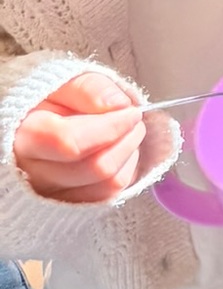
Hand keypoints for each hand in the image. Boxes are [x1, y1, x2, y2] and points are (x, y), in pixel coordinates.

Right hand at [13, 73, 145, 203]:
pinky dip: (125, 171)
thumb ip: (89, 88)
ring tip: (128, 132)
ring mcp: (51, 195)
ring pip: (108, 184)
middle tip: (134, 118)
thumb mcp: (64, 82)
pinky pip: (110, 196)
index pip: (70, 141)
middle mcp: (33, 173)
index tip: (131, 111)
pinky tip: (119, 151)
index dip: (110, 127)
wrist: (34, 123)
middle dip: (128, 138)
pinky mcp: (71, 205)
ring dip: (131, 154)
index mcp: (24, 137)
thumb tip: (118, 104)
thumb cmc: (50, 101)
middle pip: (96, 167)